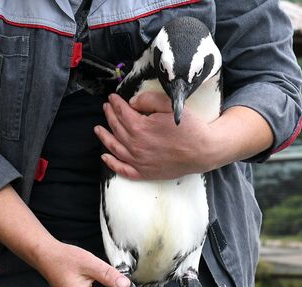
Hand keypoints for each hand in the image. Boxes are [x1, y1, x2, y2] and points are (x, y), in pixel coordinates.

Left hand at [94, 92, 213, 179]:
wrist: (203, 151)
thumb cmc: (189, 127)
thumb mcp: (170, 106)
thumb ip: (148, 100)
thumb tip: (132, 103)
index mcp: (140, 128)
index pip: (122, 113)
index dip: (115, 103)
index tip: (112, 97)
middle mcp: (135, 146)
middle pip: (116, 128)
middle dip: (110, 115)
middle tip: (106, 108)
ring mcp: (139, 161)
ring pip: (115, 148)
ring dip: (105, 137)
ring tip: (98, 128)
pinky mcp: (145, 173)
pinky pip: (123, 170)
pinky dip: (112, 164)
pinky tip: (105, 157)